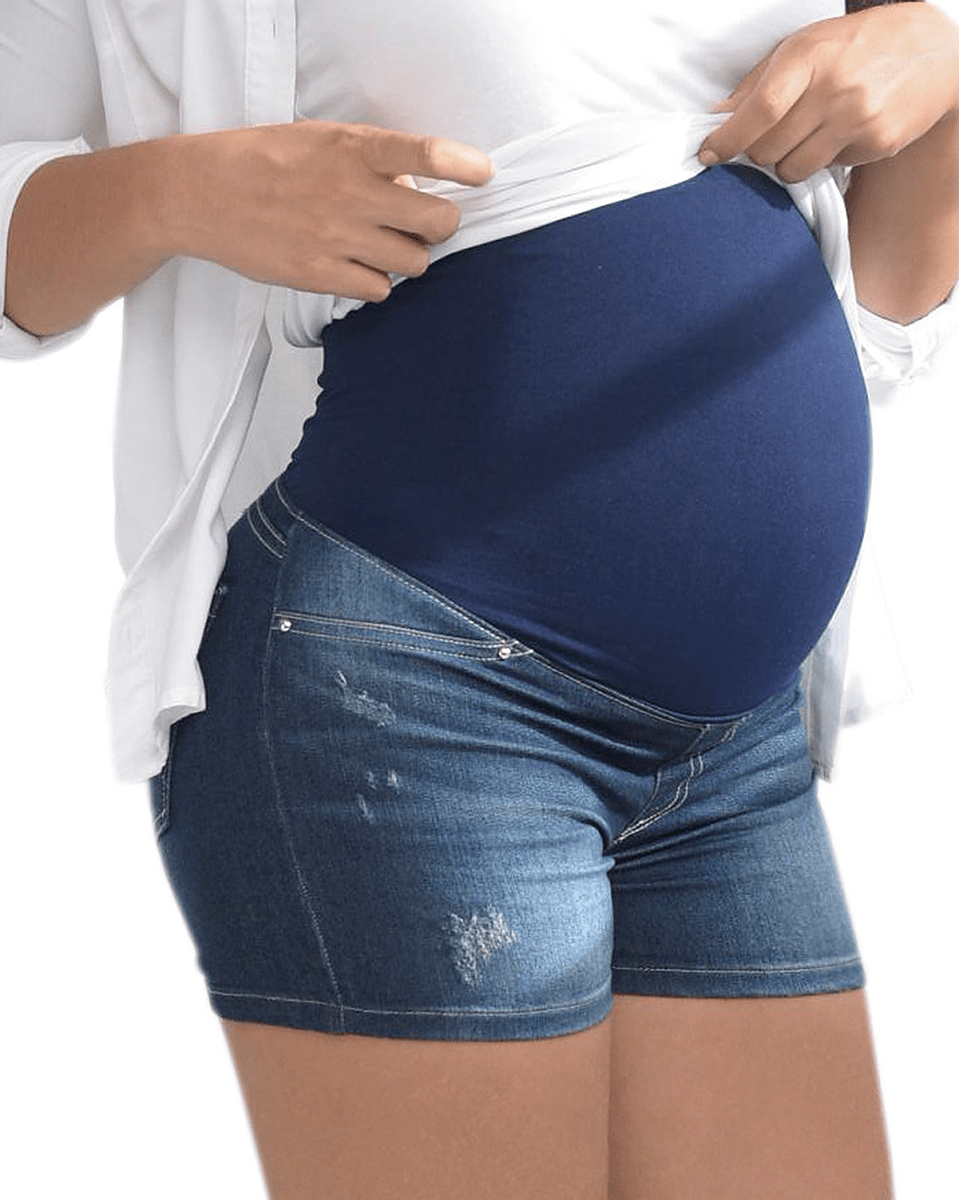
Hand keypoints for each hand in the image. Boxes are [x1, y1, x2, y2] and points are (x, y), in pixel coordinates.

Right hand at [170, 119, 494, 301]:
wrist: (200, 193)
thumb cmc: (265, 161)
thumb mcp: (321, 140)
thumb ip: (371, 161)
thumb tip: (417, 190)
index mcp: (352, 148)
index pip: (426, 153)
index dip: (465, 166)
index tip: (483, 174)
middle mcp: (350, 193)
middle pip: (438, 221)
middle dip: (441, 225)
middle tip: (425, 223)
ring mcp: (336, 236)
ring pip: (415, 262)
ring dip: (410, 257)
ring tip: (383, 245)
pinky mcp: (318, 273)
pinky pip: (380, 290)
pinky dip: (377, 282)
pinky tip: (357, 267)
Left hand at [697, 3, 958, 182]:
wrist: (933, 49)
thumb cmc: (857, 45)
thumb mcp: (803, 47)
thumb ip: (757, 84)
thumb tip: (717, 119)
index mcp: (810, 57)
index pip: (759, 111)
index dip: (728, 139)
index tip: (708, 154)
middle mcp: (835, 89)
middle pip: (768, 150)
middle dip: (757, 151)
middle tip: (770, 136)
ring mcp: (858, 119)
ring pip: (792, 170)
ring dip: (787, 161)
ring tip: (805, 135)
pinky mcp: (877, 143)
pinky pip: (826, 170)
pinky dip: (822, 159)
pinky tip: (838, 133)